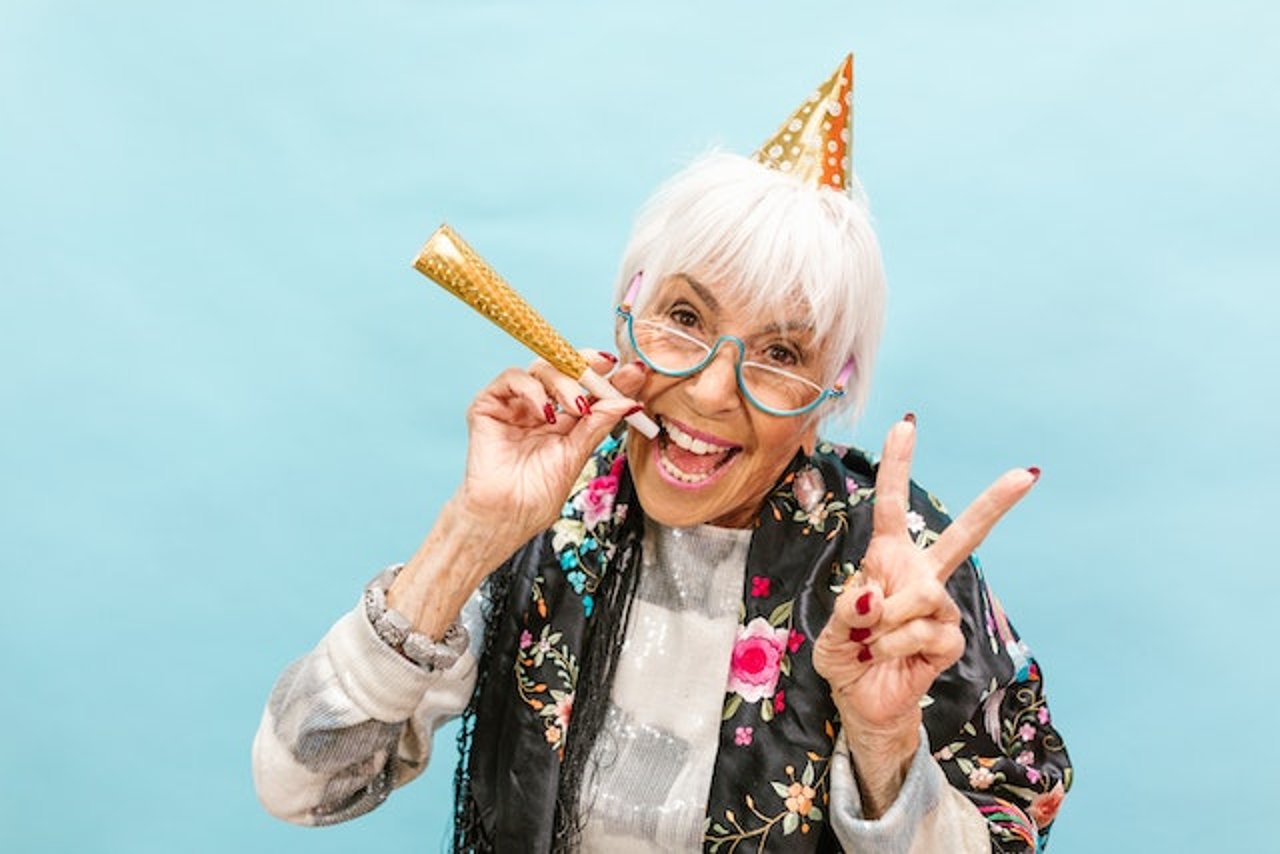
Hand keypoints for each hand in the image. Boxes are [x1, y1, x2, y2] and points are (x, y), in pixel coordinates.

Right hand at [454, 351, 645, 560]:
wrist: (506, 515)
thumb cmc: (537, 496)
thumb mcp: (576, 455)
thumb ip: (598, 425)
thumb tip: (630, 402)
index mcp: (565, 421)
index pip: (589, 389)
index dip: (610, 378)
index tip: (634, 371)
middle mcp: (540, 408)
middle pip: (566, 369)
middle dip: (589, 365)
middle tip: (607, 368)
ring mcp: (515, 405)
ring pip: (542, 368)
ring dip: (564, 382)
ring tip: (575, 407)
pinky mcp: (489, 404)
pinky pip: (512, 378)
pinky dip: (532, 389)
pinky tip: (544, 412)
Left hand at [812, 415, 1036, 811]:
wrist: (860, 699)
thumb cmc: (845, 654)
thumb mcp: (829, 629)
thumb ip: (846, 609)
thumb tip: (874, 595)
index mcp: (886, 559)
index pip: (891, 506)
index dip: (898, 465)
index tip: (906, 424)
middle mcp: (919, 576)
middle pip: (963, 536)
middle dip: (995, 504)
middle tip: (1028, 474)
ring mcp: (939, 607)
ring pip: (922, 596)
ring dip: (884, 622)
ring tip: (870, 640)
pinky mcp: (949, 640)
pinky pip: (926, 631)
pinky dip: (896, 645)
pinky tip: (890, 655)